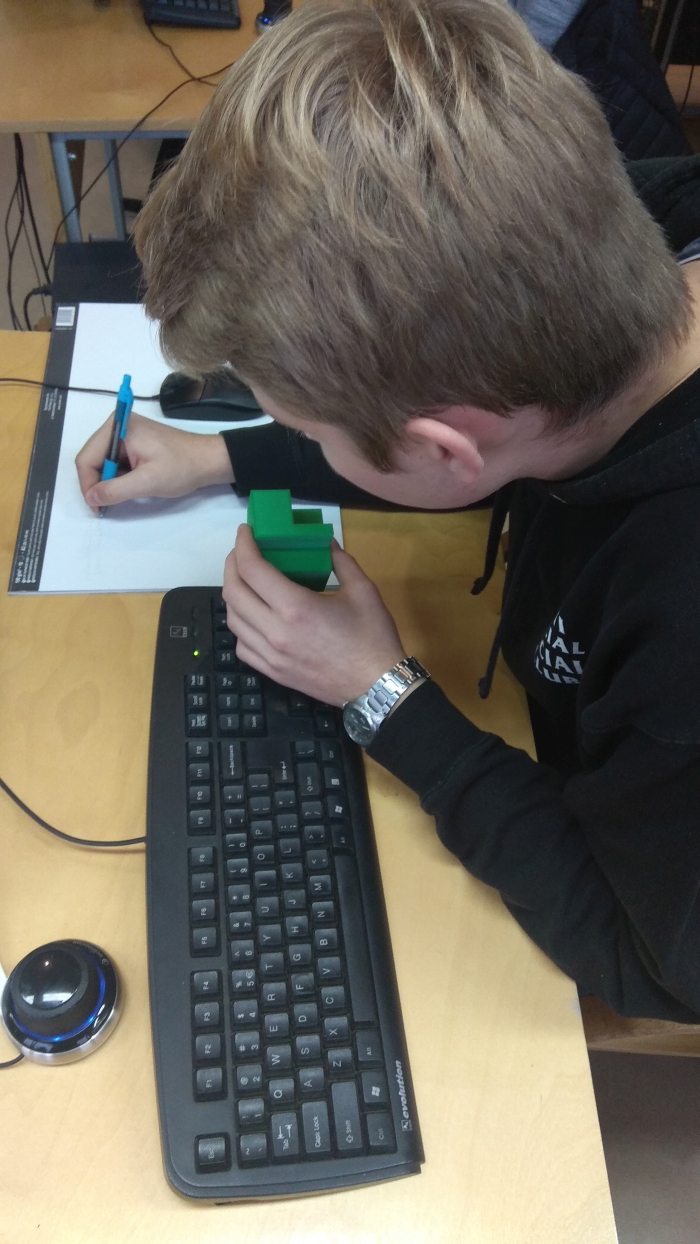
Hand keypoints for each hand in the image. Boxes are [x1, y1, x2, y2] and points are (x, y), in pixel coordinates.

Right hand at [75, 412, 233, 510]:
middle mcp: (116, 426)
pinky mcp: (132, 444)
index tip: (97, 506)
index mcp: (117, 427)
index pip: (86, 458)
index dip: (87, 485)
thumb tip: (90, 498)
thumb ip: (115, 490)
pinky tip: (132, 486)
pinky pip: (115, 463)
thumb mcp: (147, 482)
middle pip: (91, 459)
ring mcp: (124, 434)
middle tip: (108, 504)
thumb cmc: (181, 467)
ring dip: (109, 482)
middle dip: (98, 483)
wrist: (208, 461)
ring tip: (126, 493)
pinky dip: (118, 478)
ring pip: (102, 463)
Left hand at [223, 526, 405, 703]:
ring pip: (232, 620)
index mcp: (296, 607)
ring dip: (233, 595)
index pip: (252, 569)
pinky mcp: (273, 672)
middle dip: (232, 565)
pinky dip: (240, 626)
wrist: (377, 685)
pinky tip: (252, 616)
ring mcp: (271, 655)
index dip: (243, 545)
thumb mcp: (362, 590)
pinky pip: (242, 646)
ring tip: (245, 581)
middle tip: (241, 553)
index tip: (245, 532)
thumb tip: (325, 542)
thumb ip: (340, 561)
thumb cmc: (372, 637)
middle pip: (233, 592)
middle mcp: (275, 631)